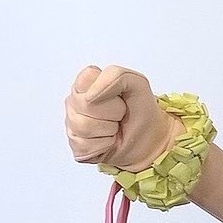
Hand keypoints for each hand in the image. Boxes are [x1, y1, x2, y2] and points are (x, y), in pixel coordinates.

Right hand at [64, 65, 179, 170]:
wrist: (149, 139)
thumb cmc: (140, 111)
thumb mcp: (138, 84)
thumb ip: (115, 76)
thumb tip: (90, 95)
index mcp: (86, 83)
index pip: (87, 77)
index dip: (108, 88)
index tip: (119, 96)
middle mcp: (75, 102)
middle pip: (87, 104)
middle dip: (113, 111)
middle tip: (120, 115)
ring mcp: (73, 124)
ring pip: (84, 126)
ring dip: (109, 129)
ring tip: (115, 128)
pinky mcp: (75, 145)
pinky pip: (85, 145)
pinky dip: (105, 145)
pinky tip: (109, 141)